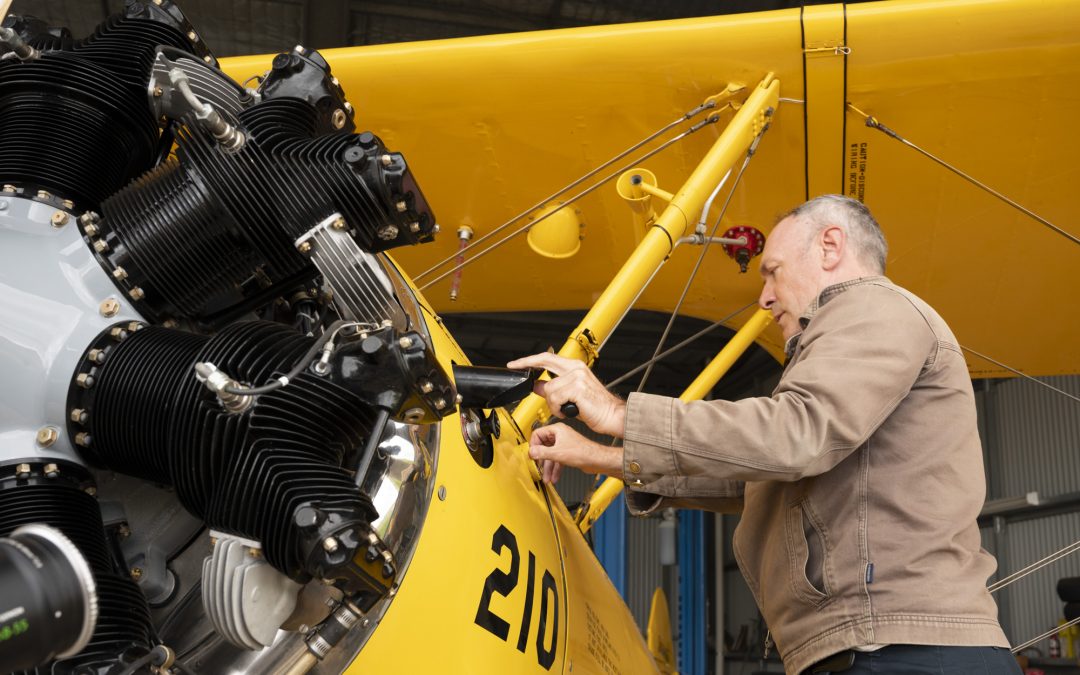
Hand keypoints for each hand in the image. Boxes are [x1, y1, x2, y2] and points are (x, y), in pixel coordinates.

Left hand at [507, 352, 626, 437]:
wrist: (613, 416)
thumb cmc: (596, 409)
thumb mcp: (571, 396)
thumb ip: (554, 389)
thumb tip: (537, 385)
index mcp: (575, 367)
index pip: (548, 358)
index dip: (530, 360)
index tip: (516, 363)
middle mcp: (576, 368)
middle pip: (544, 360)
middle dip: (526, 364)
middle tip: (515, 367)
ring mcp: (577, 377)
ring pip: (549, 389)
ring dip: (553, 405)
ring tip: (565, 409)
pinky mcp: (577, 388)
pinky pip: (555, 399)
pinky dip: (558, 409)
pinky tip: (568, 412)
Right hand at [529, 423, 623, 483]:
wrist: (596, 460)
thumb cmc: (583, 452)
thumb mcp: (558, 453)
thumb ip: (542, 453)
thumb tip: (531, 452)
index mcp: (557, 430)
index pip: (537, 434)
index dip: (533, 445)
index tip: (532, 455)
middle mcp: (560, 435)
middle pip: (543, 446)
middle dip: (541, 460)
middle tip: (537, 467)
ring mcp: (564, 443)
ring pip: (551, 455)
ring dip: (548, 467)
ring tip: (546, 477)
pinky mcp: (568, 452)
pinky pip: (557, 460)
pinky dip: (555, 468)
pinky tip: (554, 477)